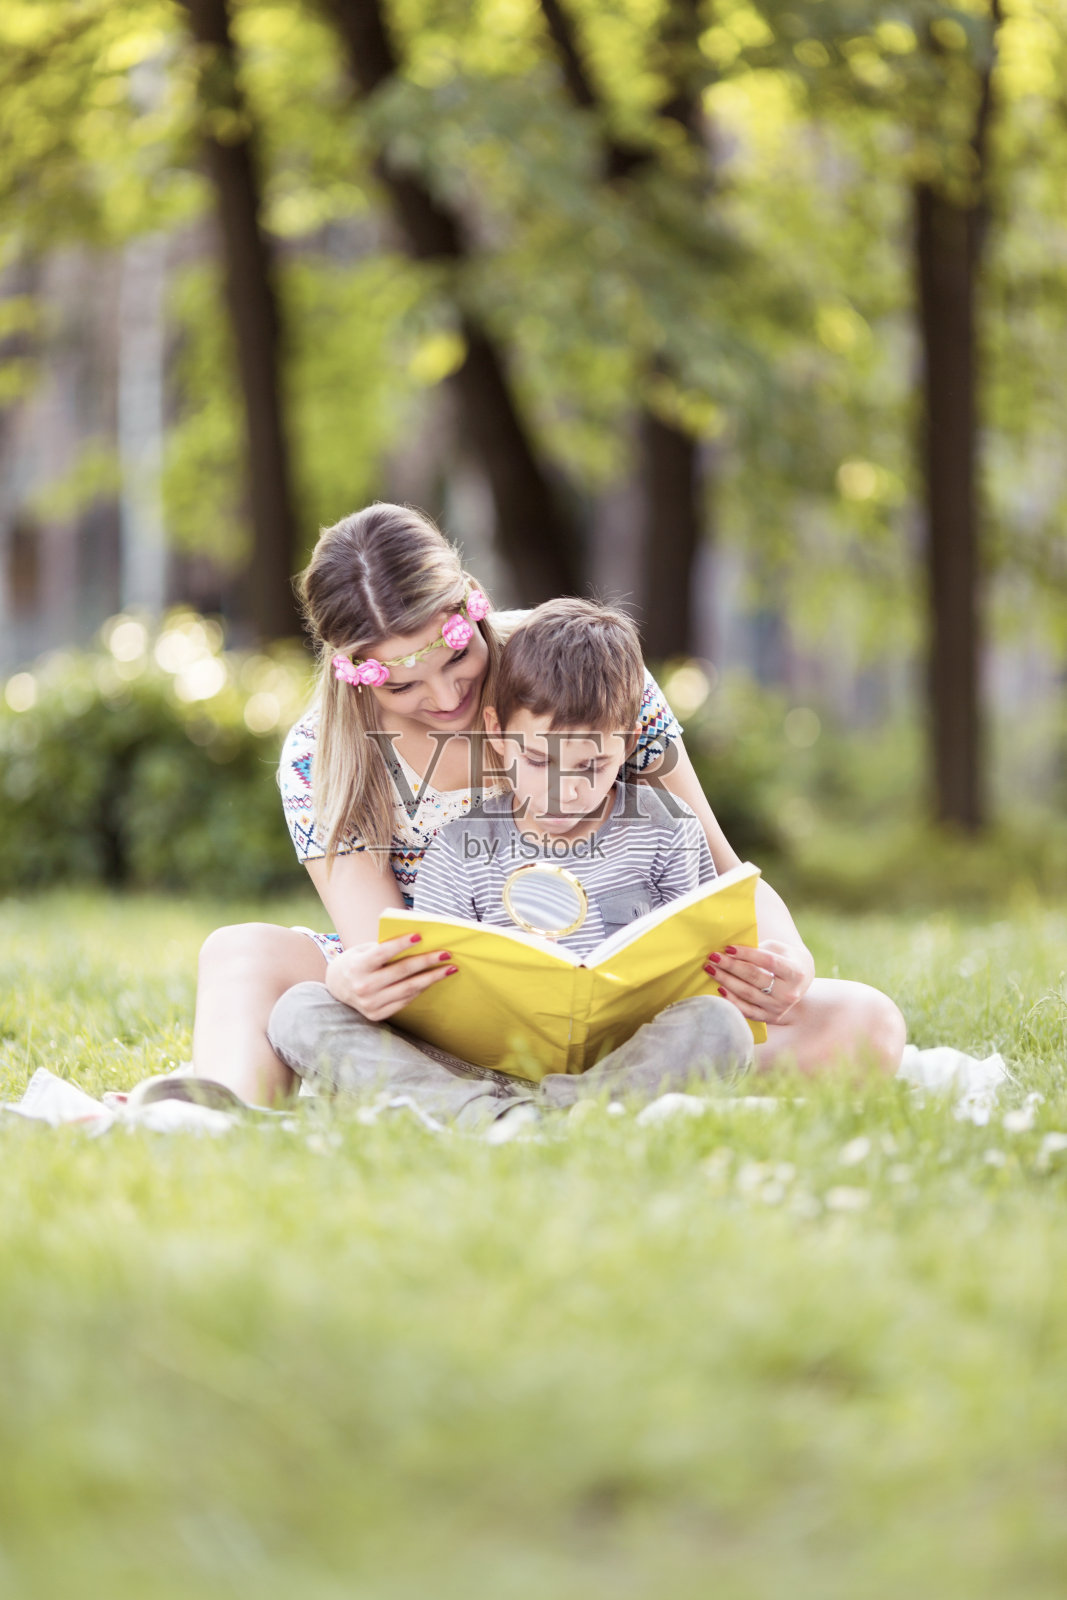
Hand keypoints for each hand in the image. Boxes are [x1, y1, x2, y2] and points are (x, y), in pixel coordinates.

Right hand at [325, 933, 456, 1021]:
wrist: (338, 987)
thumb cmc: (357, 962)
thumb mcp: (364, 951)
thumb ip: (385, 948)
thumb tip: (418, 943)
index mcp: (357, 967)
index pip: (382, 953)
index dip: (401, 944)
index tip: (420, 935)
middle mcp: (363, 987)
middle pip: (401, 972)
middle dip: (426, 961)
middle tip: (446, 953)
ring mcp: (370, 1004)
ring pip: (407, 989)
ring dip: (431, 978)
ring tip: (448, 969)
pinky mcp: (377, 1015)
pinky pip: (405, 1001)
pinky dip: (420, 989)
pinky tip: (432, 980)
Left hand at [703, 939, 812, 1024]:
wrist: (800, 980)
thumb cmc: (784, 958)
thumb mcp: (777, 949)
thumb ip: (759, 950)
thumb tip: (729, 950)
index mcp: (795, 972)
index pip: (768, 961)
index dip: (746, 954)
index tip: (728, 948)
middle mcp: (789, 993)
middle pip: (755, 977)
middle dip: (731, 966)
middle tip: (713, 957)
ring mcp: (779, 1007)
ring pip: (748, 993)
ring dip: (726, 980)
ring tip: (711, 969)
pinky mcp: (771, 1018)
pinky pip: (747, 1011)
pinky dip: (732, 1000)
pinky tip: (719, 989)